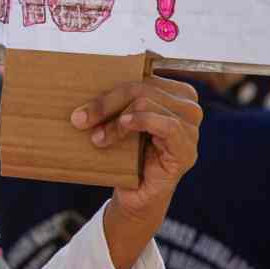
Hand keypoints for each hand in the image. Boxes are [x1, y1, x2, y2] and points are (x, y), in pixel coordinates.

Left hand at [72, 75, 201, 268]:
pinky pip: (167, 125)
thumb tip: (78, 77)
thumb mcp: (117, 118)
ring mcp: (191, 129)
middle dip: (106, 101)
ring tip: (96, 136)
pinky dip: (141, 121)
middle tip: (80, 119)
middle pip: (142, 86)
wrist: (134, 196)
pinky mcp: (187, 150)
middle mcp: (188, 106)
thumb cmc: (125, 153)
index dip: (113, 80)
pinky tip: (123, 125)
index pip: (143, 72)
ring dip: (115, 118)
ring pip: (148, 102)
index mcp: (174, 91)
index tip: (88, 91)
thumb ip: (113, 96)